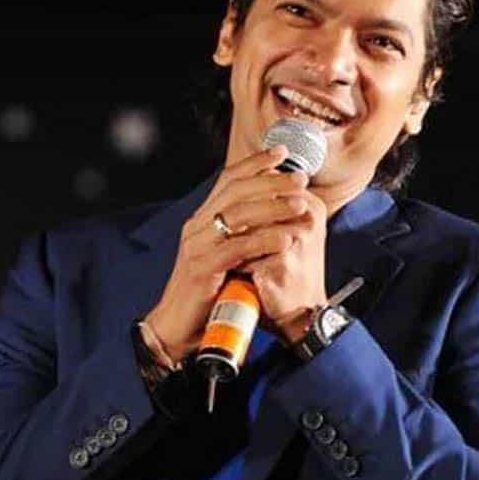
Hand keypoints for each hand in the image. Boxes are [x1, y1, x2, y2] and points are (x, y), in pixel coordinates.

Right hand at [145, 145, 310, 360]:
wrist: (178, 327)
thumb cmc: (208, 292)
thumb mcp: (226, 255)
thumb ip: (242, 233)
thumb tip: (274, 211)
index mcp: (202, 220)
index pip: (228, 180)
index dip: (254, 163)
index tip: (282, 152)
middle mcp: (197, 227)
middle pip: (235, 191)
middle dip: (271, 181)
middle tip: (300, 179)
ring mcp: (197, 246)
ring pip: (237, 215)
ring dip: (272, 207)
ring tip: (300, 205)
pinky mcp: (202, 269)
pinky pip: (236, 249)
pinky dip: (263, 242)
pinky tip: (285, 240)